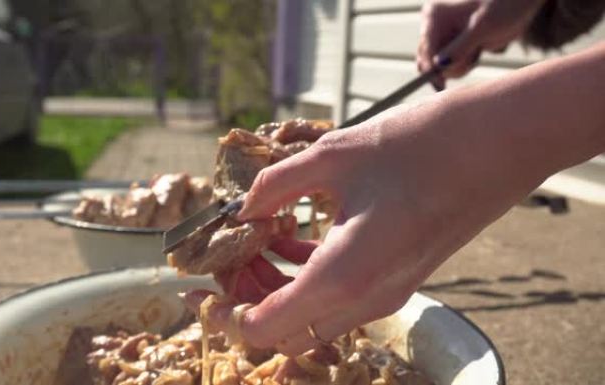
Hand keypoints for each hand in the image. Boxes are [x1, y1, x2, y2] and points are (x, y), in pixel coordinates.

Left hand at [184, 99, 547, 355]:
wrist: (493, 147)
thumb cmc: (416, 148)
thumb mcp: (331, 157)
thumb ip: (275, 187)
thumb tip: (244, 207)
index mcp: (340, 277)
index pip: (264, 329)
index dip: (224, 314)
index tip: (201, 289)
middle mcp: (364, 300)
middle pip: (286, 328)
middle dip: (248, 298)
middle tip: (230, 254)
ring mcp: (387, 295)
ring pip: (313, 316)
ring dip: (277, 288)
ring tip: (258, 240)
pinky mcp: (400, 280)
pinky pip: (340, 297)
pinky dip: (308, 277)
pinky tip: (295, 235)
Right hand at [418, 0, 545, 88]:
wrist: (522, 3)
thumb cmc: (504, 6)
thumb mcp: (483, 28)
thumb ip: (460, 48)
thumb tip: (440, 65)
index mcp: (434, 15)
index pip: (426, 48)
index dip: (431, 67)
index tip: (440, 84)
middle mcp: (434, 25)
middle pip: (428, 59)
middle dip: (449, 64)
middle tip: (473, 56)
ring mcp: (443, 36)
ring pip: (439, 65)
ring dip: (459, 65)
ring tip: (479, 50)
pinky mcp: (453, 45)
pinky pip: (450, 65)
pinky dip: (463, 65)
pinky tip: (478, 51)